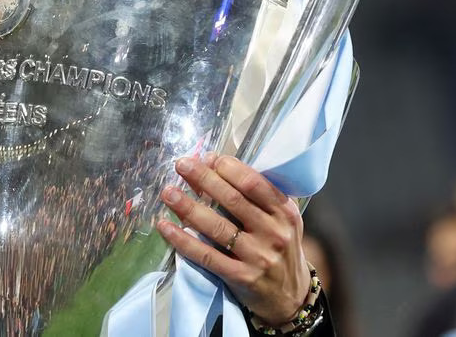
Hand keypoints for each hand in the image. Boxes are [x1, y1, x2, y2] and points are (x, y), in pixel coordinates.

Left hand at [157, 153, 310, 325]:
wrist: (290, 297)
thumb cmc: (278, 247)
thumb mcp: (277, 218)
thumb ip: (251, 194)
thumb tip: (211, 161)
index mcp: (284, 212)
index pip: (253, 182)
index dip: (227, 167)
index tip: (206, 157)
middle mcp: (274, 233)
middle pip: (233, 200)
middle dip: (203, 178)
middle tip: (181, 164)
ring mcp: (258, 257)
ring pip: (217, 227)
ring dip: (188, 207)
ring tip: (168, 192)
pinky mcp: (241, 277)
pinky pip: (207, 256)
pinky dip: (183, 240)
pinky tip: (165, 227)